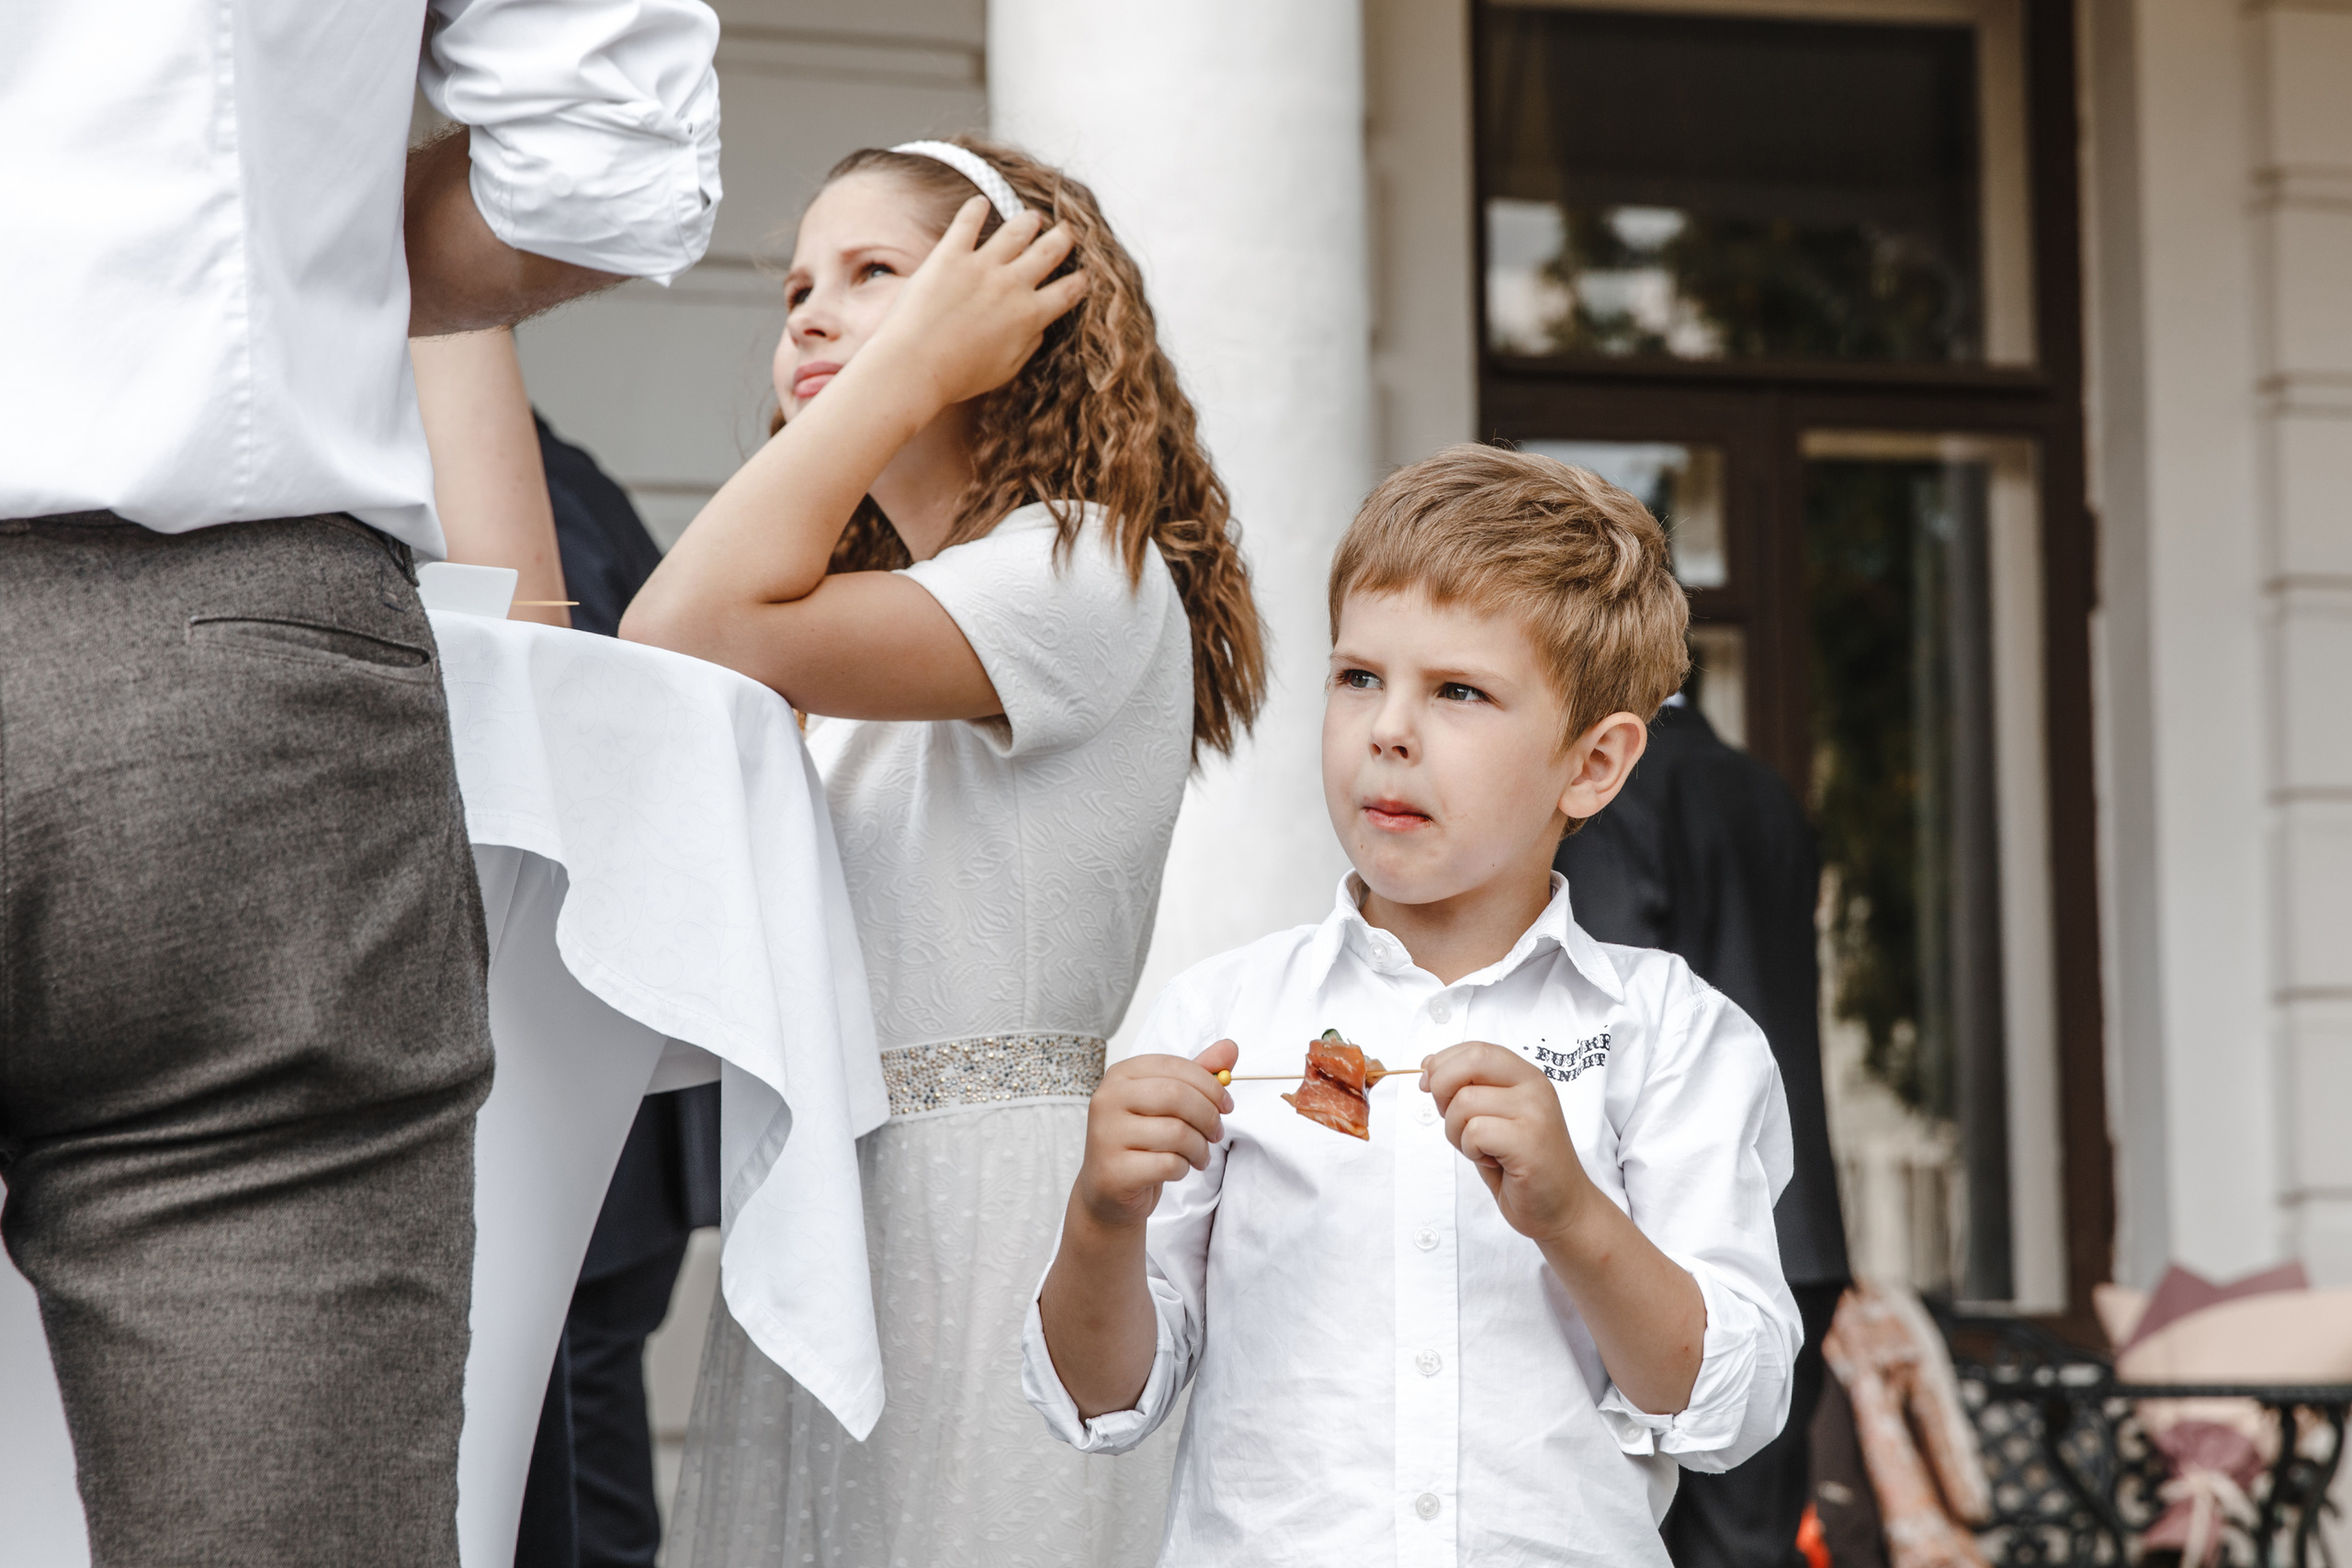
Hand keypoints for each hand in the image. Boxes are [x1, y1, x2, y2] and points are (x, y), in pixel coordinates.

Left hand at [860, 196, 1087, 410]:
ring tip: (1033, 217)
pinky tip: (981, 202)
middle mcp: (1013, 285)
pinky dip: (976, 208)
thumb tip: (1040, 328)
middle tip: (1066, 232)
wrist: (914, 366)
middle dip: (1063, 238)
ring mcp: (982, 266)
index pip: (1069, 290)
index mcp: (1030, 316)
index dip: (1081, 280)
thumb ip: (1028, 345)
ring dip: (1029, 221)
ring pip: (1017, 230)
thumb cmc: (957, 376)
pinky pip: (968, 221)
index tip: (1082, 275)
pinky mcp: (950, 255)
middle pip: (1050, 250)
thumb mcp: (1005, 369)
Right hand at [1073, 1040, 1237, 1230]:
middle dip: (1208, 1116)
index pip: (1174, 1066)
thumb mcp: (1168, 1102)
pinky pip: (1168, 1164)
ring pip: (1176, 1132)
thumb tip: (1231, 1048)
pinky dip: (1183, 1168)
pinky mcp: (1114, 1171)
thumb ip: (1197, 1074)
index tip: (1226, 1104)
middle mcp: (1108, 1099)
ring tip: (1199, 1155)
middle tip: (1216, 1133)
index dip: (1210, 1085)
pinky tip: (1179, 1169)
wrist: (1110, 1189)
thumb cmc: (1141, 1140)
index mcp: (1120, 1075)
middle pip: (1176, 1095)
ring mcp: (1106, 1135)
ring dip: (1199, 1147)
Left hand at [1422, 1042, 1598, 1246]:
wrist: (1562, 1208)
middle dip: (1443, 1088)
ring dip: (1456, 1132)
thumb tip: (1429, 1065)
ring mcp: (1535, 1112)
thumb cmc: (1522, 1166)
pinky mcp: (1529, 1141)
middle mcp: (1534, 1087)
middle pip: (1471, 1062)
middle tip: (1453, 1119)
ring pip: (1465, 1102)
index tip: (1430, 1087)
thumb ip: (1467, 1088)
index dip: (1442, 1064)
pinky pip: (1475, 1131)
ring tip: (1481, 1149)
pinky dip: (1471, 1150)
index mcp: (1525, 1076)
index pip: (1475, 1048)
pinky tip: (1494, 1161)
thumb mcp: (1492, 1117)